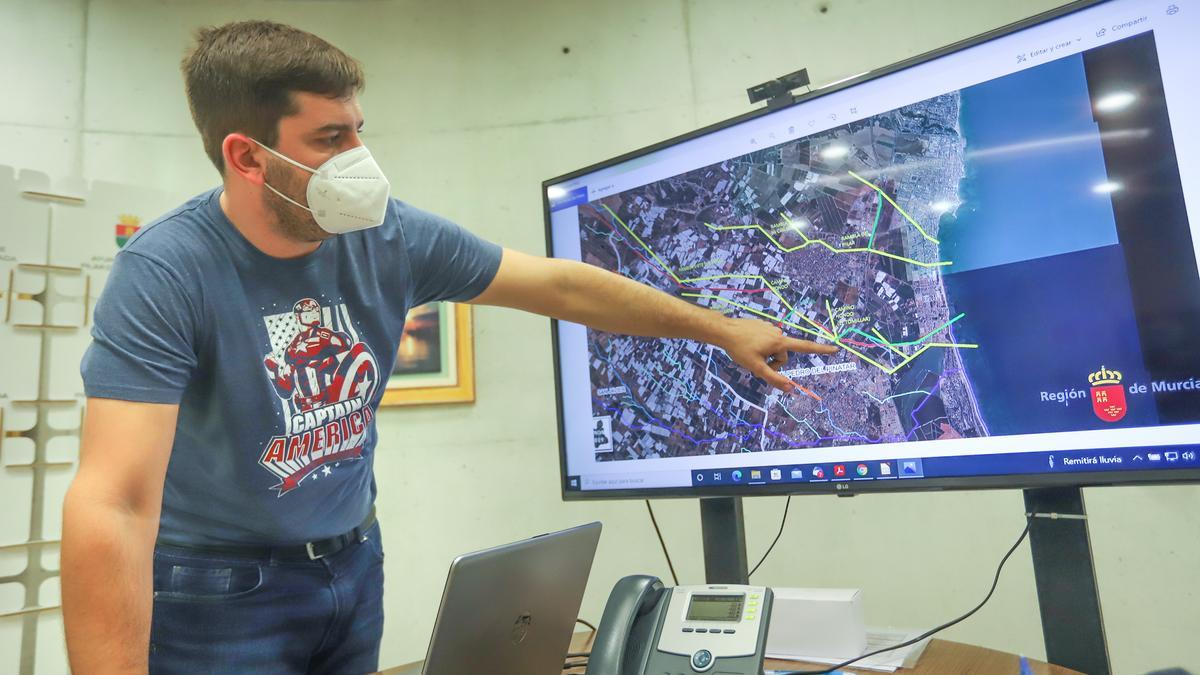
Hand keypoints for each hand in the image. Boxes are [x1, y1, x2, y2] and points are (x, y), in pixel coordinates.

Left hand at [715, 318, 837, 391]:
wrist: (724, 330)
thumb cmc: (740, 349)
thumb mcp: (756, 367)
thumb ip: (774, 378)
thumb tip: (790, 389)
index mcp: (779, 342)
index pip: (805, 347)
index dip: (821, 350)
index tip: (835, 349)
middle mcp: (778, 333)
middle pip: (782, 355)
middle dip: (773, 363)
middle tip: (756, 363)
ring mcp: (770, 328)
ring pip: (773, 349)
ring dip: (765, 355)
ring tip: (749, 352)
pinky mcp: (762, 325)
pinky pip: (766, 341)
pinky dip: (760, 346)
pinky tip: (747, 344)